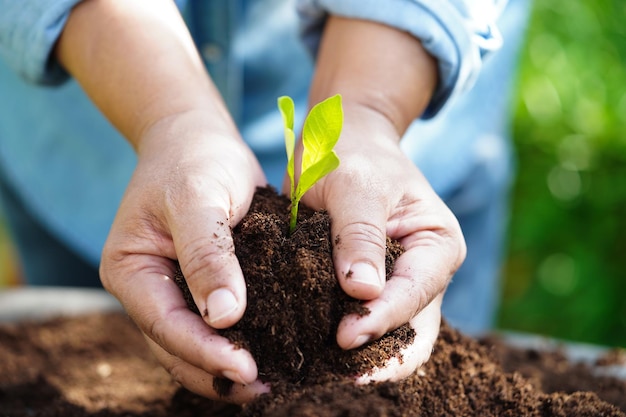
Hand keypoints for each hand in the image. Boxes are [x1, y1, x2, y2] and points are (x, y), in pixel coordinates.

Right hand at [100, 114, 268, 401]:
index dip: (204, 351)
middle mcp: (148, 288)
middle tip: (265, 388)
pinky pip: (217, 323)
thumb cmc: (193, 159)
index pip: (165, 324)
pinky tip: (272, 351)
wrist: (198, 138)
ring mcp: (173, 289)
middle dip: (217, 371)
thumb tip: (223, 318)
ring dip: (228, 365)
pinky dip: (241, 340)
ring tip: (272, 383)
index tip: (246, 369)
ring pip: (196, 342)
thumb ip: (207, 254)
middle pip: (176, 345)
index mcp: (131, 269)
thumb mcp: (198, 197)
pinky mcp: (201, 285)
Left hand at [294, 107, 465, 380]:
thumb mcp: (355, 183)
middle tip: (336, 381)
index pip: (415, 293)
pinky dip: (342, 342)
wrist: (341, 140)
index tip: (343, 338)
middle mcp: (424, 273)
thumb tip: (362, 292)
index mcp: (437, 245)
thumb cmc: (352, 152)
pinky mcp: (366, 290)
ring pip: (388, 337)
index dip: (382, 320)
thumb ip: (359, 233)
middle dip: (378, 359)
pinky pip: (359, 322)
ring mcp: (396, 285)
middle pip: (412, 332)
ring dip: (361, 360)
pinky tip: (314, 358)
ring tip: (322, 379)